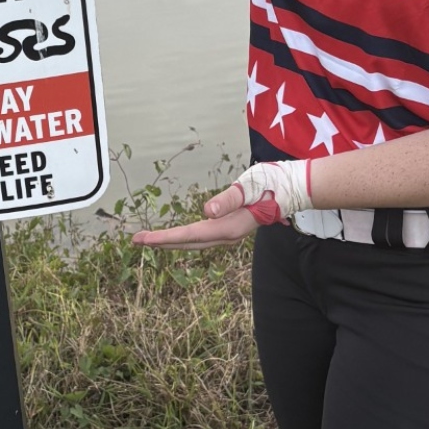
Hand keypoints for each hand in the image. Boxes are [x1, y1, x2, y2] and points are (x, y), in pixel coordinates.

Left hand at [132, 180, 259, 250]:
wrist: (292, 190)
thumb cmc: (271, 185)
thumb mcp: (249, 187)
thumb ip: (228, 199)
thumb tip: (207, 210)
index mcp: (228, 227)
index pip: (189, 235)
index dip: (165, 238)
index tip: (143, 240)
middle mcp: (227, 235)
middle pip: (188, 243)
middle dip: (161, 243)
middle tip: (135, 241)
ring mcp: (229, 233)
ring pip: (194, 242)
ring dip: (171, 242)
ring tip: (149, 240)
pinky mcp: (230, 228)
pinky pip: (201, 237)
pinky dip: (184, 238)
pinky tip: (176, 237)